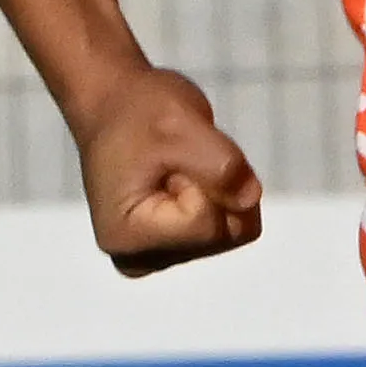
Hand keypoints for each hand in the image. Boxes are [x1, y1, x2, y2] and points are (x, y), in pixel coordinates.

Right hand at [77, 65, 262, 277]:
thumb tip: (249, 199)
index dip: (203, 181)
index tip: (167, 158)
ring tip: (176, 167)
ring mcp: (157, 258)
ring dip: (219, 190)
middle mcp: (137, 258)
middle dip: (216, 188)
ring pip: (232, 232)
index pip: (208, 224)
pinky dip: (220, 198)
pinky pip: (230, 229)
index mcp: (126, 235)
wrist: (116, 107)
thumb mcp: (181, 123)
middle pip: (224, 235)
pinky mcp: (174, 251)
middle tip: (175, 160)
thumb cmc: (139, 111)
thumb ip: (221, 165)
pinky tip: (184, 179)